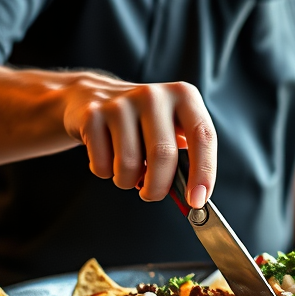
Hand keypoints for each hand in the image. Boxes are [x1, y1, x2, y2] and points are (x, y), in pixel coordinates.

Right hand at [62, 77, 215, 206]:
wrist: (91, 94)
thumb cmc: (142, 121)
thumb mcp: (172, 127)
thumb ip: (185, 157)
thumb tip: (194, 196)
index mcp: (183, 96)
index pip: (202, 136)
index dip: (203, 172)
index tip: (197, 201)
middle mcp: (154, 96)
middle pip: (163, 154)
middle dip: (158, 187)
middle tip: (152, 194)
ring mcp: (121, 104)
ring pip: (129, 164)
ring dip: (128, 181)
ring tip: (128, 171)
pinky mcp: (92, 115)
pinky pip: (102, 164)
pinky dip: (105, 173)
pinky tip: (107, 158)